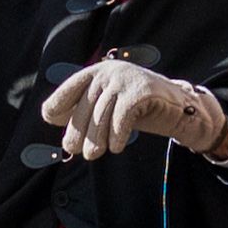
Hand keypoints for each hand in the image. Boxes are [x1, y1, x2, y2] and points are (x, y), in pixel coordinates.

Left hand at [39, 60, 227, 161]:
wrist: (176, 108)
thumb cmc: (136, 111)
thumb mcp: (108, 109)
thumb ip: (88, 116)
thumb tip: (65, 140)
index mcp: (96, 73)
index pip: (70, 88)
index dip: (59, 103)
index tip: (51, 118)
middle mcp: (109, 71)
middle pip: (86, 105)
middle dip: (78, 129)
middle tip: (74, 150)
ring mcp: (126, 78)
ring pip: (103, 113)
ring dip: (96, 137)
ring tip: (93, 155)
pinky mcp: (142, 90)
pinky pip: (123, 115)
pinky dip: (117, 134)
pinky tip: (116, 147)